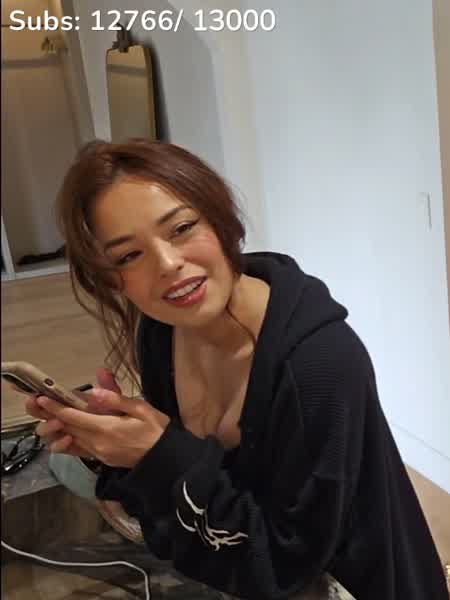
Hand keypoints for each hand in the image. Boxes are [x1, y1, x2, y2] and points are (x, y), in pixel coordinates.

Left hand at [35, 388, 169, 467]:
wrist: (165, 459)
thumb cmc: (156, 429)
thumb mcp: (140, 408)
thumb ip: (115, 399)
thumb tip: (93, 391)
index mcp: (105, 428)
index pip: (73, 416)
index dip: (55, 407)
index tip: (41, 398)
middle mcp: (96, 443)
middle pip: (67, 428)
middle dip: (51, 415)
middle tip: (37, 404)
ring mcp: (98, 453)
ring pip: (70, 439)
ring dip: (58, 428)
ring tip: (49, 415)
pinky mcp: (101, 459)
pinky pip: (79, 449)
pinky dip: (68, 440)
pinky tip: (65, 432)